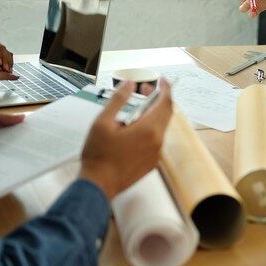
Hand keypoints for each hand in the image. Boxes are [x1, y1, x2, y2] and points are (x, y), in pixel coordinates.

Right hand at [79, 78, 172, 199]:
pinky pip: (156, 140)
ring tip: (135, 110)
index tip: (162, 80)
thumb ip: (118, 100)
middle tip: (144, 91)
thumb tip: (129, 85)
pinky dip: (150, 129)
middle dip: (157, 98)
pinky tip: (133, 129)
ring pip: (161, 126)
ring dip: (153, 114)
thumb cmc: (99, 156)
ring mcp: (156, 153)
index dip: (165, 88)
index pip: (165, 102)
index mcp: (148, 129)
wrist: (99, 185)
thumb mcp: (102, 122)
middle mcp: (157, 140)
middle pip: (166, 113)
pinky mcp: (152, 161)